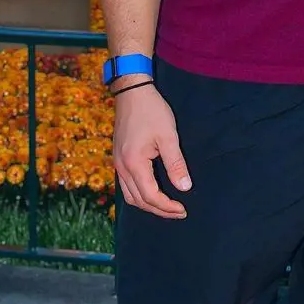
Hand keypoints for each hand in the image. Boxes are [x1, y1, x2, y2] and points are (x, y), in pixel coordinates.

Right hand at [113, 83, 191, 219]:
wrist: (132, 92)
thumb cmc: (152, 111)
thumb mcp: (168, 136)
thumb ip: (176, 164)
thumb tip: (184, 188)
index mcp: (134, 163)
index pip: (150, 196)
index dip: (167, 207)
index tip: (183, 209)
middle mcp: (122, 167)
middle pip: (138, 200)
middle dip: (159, 210)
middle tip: (178, 211)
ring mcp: (118, 163)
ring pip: (130, 195)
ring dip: (148, 204)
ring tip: (167, 205)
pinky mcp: (118, 157)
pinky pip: (126, 185)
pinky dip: (139, 194)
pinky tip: (152, 191)